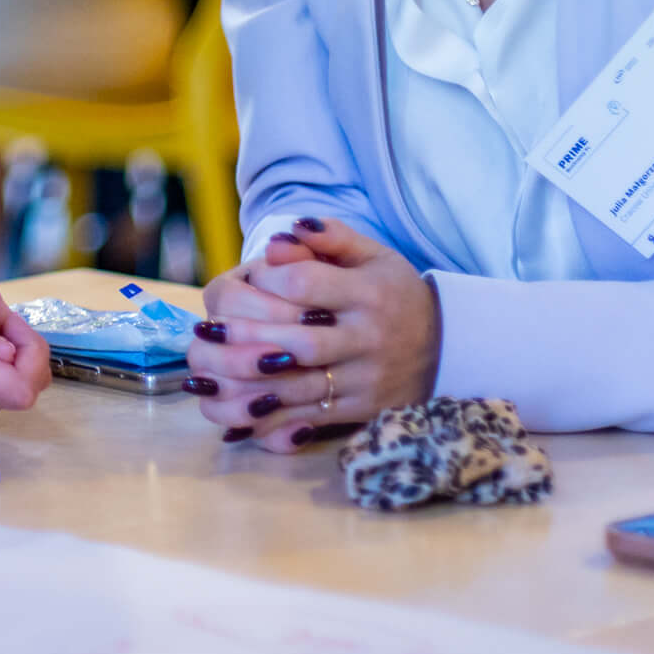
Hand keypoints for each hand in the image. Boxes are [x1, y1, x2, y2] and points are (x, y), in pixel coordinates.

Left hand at [185, 218, 438, 454]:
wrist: (447, 345)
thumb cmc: (394, 293)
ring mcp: (367, 379)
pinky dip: (274, 421)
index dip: (271, 278)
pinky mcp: (364, 409)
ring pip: (302, 387)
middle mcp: (369, 338)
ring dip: (250, 387)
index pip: (308, 284)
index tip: (251, 274)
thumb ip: (331, 238)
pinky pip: (313, 418)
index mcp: (368, 293)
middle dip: (248, 339)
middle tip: (207, 333)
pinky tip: (237, 415)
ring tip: (206, 380)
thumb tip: (288, 232)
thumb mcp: (373, 255)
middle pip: (300, 342)